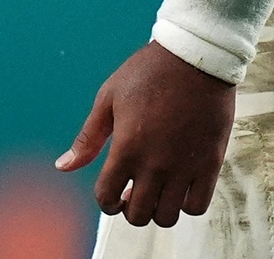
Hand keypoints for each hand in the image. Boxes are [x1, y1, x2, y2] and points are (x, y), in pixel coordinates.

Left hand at [55, 42, 235, 226]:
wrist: (195, 56)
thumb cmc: (147, 72)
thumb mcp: (109, 98)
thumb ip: (88, 138)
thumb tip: (63, 167)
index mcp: (126, 148)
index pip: (107, 199)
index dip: (106, 202)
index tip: (112, 193)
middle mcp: (155, 164)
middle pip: (137, 216)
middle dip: (129, 209)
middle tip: (133, 192)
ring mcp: (185, 166)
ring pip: (167, 217)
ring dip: (158, 209)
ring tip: (157, 190)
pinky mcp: (210, 163)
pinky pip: (197, 206)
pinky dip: (187, 204)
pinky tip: (181, 185)